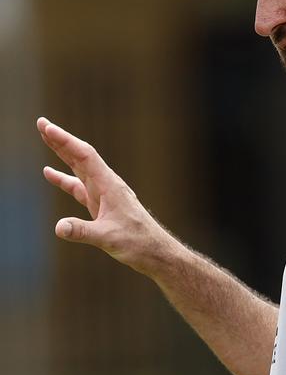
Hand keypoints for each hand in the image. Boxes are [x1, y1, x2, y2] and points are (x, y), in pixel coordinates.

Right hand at [37, 117, 172, 273]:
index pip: (85, 156)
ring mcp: (104, 195)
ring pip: (79, 169)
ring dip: (62, 154)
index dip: (66, 141)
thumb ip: (82, 231)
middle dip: (60, 140)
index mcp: (110, 186)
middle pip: (81, 156)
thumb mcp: (108, 238)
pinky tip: (50, 173)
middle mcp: (106, 185)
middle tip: (41, 123)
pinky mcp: (101, 206)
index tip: (48, 128)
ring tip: (45, 138)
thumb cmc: (138, 242)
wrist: (155, 251)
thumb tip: (59, 228)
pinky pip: (79, 187)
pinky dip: (64, 179)